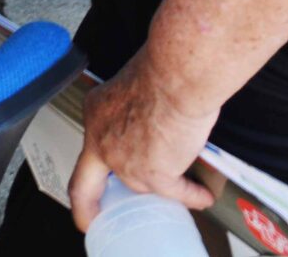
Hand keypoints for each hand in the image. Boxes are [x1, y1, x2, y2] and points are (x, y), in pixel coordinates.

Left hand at [67, 49, 217, 230]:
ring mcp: (125, 162)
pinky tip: (202, 196)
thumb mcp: (135, 82)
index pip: (90, 146)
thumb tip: (154, 114)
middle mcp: (102, 141)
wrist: (176, 75)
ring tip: (177, 192)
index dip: (99, 160)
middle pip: (86, 184)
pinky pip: (175, 193)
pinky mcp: (153, 175)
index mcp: (96, 113)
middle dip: (86, 208)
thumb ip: (137, 105)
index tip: (104, 169)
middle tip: (90, 219)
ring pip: (140, 188)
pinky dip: (192, 196)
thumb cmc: (163, 68)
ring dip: (160, 191)